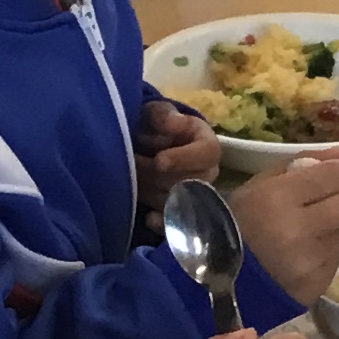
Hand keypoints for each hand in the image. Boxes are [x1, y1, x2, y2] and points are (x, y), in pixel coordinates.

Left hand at [133, 99, 221, 224]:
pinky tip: (149, 217)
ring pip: (177, 201)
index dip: (184, 158)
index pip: (207, 153)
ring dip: (151, 191)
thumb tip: (171, 124)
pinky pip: (177, 225)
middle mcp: (207, 174)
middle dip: (158, 176)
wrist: (146, 150)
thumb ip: (164, 116)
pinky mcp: (180, 214)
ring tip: (130, 178)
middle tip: (132, 164)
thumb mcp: (157, 114)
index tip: (159, 161)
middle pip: (190, 182)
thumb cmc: (155, 129)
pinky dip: (162, 223)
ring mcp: (195, 197)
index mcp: (207, 146)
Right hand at [230, 148, 338, 303]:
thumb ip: (298, 166)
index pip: (337, 174)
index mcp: (279, 199)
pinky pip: (335, 257)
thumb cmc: (234, 226)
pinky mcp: (318, 285)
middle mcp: (300, 230)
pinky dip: (326, 250)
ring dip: (338, 223)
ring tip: (312, 226)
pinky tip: (304, 252)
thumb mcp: (256, 187)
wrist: (217, 283)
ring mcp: (312, 262)